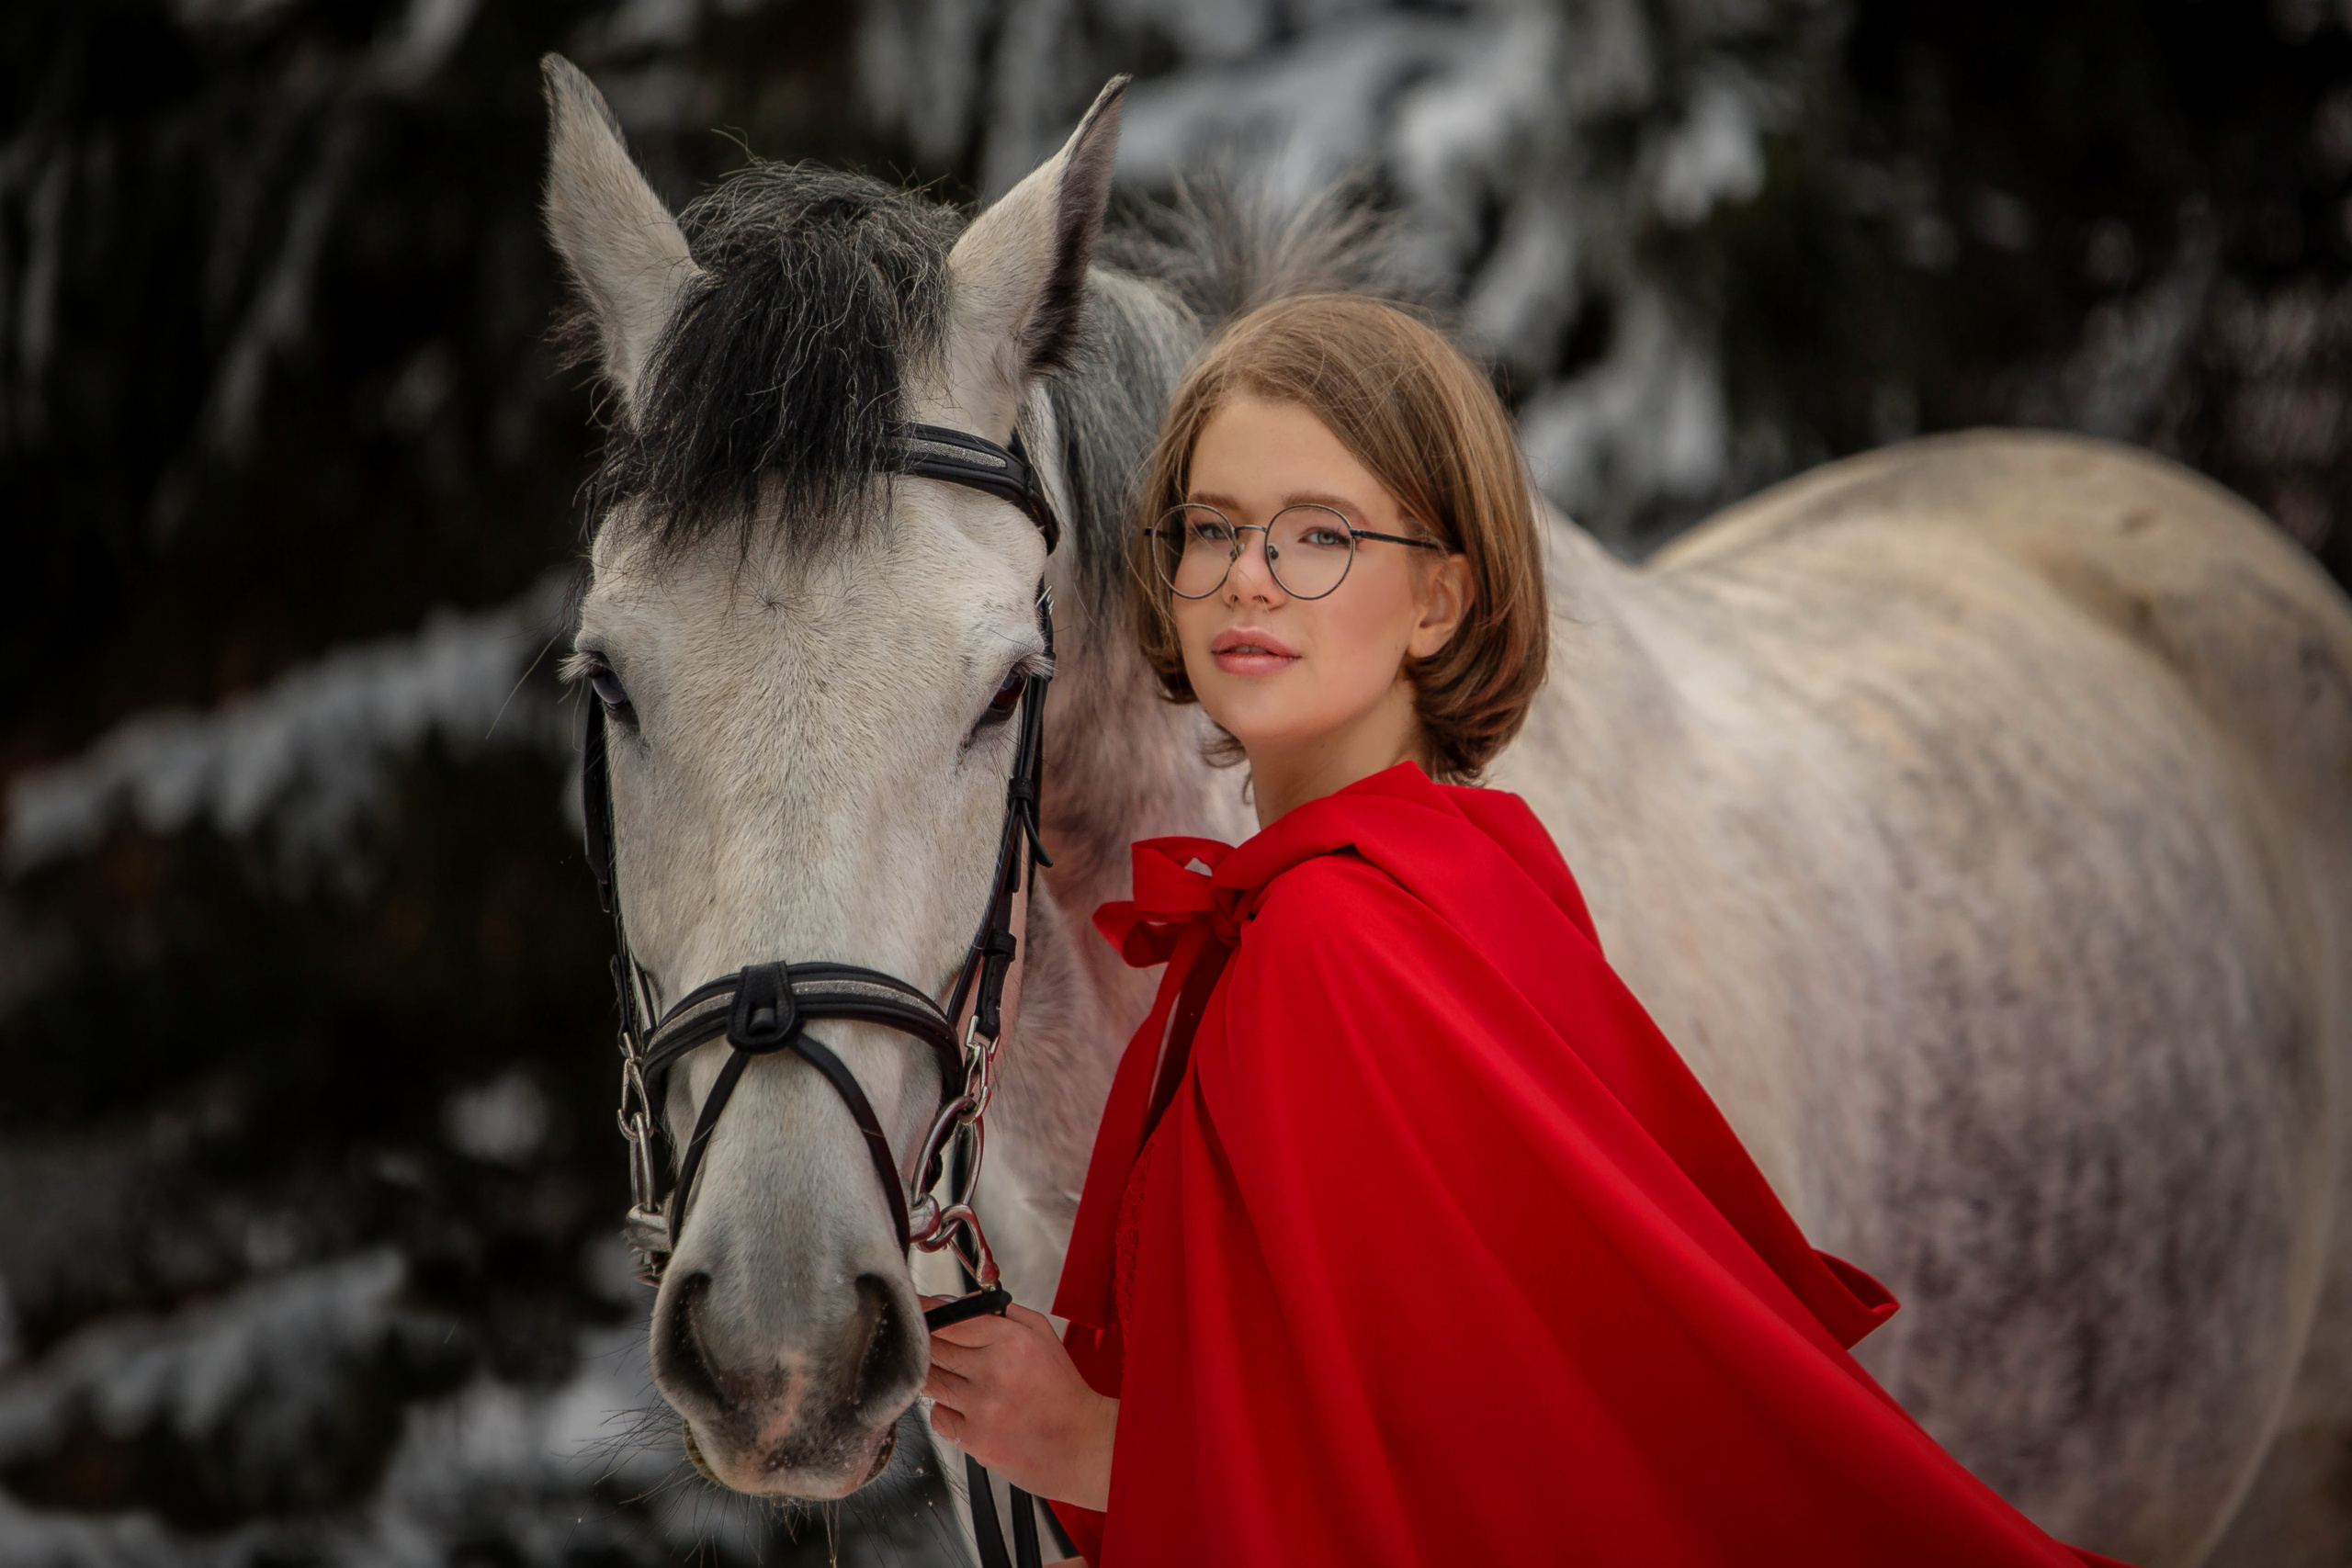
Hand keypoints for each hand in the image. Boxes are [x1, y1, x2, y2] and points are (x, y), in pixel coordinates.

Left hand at [921, 1297, 1117, 1509]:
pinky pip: (938, 1415)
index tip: (917, 1313)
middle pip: (933, 1347)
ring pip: (930, 1380)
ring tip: (962, 1380)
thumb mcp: (1042, 1334)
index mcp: (1013, 1340)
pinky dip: (946, 1410)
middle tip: (936, 1348)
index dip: (927, 1314)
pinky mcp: (973, 1439)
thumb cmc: (1062, 1392)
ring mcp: (981, 1407)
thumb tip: (957, 1304)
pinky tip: (970, 1410)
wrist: (1082, 1445)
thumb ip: (999, 1313)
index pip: (950, 1319)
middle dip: (927, 1344)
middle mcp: (995, 1371)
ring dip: (937, 1376)